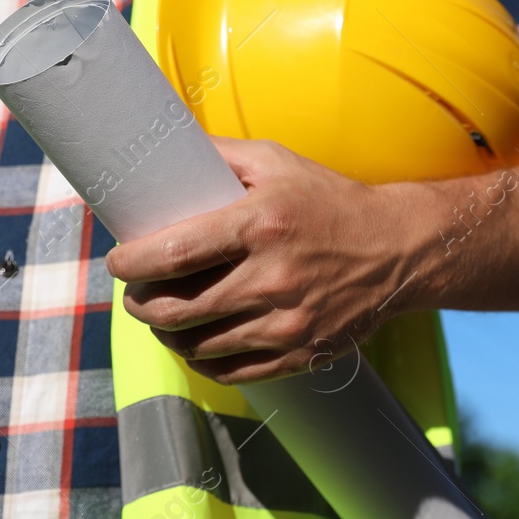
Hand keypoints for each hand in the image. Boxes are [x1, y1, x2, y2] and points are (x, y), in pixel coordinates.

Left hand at [106, 137, 418, 384]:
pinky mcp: (299, 353)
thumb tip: (161, 147)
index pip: (172, 254)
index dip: (130, 264)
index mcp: (260, 225)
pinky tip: (197, 340)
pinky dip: (200, 359)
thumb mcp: (277, 162)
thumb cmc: (331, 201)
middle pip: (174, 309)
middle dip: (139, 303)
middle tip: (136, 291)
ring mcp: (286, 322)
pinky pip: (228, 371)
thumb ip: (219, 155)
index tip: (119, 262)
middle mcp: (272, 277)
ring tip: (164, 314)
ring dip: (166, 332)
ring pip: (195, 344)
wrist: (399, 249)